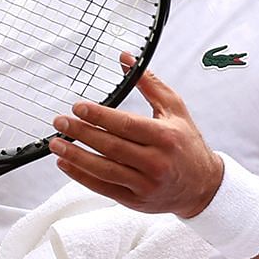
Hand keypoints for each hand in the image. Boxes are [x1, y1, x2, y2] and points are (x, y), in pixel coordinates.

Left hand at [47, 54, 224, 216]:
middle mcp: (155, 162)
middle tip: (60, 121)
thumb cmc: (187, 144)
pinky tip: (66, 163)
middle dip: (81, 133)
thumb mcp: (175, 109)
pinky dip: (81, 176)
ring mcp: (144, 184)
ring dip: (75, 156)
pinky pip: (103, 187)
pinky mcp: (134, 200)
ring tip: (56, 143)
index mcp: (165, 137)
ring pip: (103, 170)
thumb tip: (126, 58)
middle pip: (111, 146)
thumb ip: (149, 83)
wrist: (202, 186)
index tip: (78, 107)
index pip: (126, 125)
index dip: (99, 116)